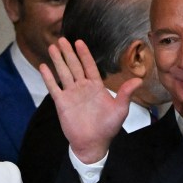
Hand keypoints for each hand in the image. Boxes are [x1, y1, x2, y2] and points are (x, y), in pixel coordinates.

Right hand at [40, 37, 141, 163]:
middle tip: (62, 39)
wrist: (93, 143)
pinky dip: (48, 77)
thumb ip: (126, 93)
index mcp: (96, 86)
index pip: (89, 65)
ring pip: (63, 73)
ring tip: (52, 47)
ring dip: (58, 60)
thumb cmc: (108, 127)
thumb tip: (139, 80)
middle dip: (68, 52)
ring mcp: (71, 94)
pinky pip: (54, 87)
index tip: (79, 42)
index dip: (84, 54)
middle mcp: (82, 87)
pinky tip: (43, 66)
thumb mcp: (120, 109)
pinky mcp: (62, 103)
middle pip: (74, 65)